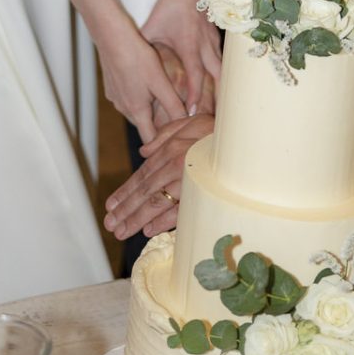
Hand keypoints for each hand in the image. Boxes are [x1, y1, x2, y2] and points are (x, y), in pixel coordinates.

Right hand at [98, 27, 186, 144]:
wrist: (112, 38)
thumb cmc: (137, 58)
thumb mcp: (160, 82)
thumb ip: (173, 104)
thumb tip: (185, 121)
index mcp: (136, 110)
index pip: (149, 139)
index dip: (161, 142)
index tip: (174, 142)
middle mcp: (123, 108)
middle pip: (143, 124)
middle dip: (157, 123)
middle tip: (174, 116)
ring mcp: (115, 97)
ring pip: (135, 110)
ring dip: (147, 108)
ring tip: (162, 97)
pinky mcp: (111, 87)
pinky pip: (126, 97)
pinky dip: (137, 95)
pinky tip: (144, 82)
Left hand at [103, 114, 214, 239]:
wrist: (243, 138)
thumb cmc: (218, 131)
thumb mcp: (190, 122)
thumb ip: (166, 134)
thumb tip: (143, 151)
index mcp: (170, 149)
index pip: (142, 175)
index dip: (125, 191)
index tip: (111, 205)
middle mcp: (174, 164)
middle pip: (144, 191)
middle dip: (125, 209)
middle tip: (110, 224)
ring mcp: (186, 179)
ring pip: (156, 202)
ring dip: (136, 218)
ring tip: (121, 231)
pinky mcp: (200, 191)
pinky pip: (179, 209)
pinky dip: (163, 220)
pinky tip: (148, 230)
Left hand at [142, 0, 220, 116]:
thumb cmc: (169, 5)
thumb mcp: (151, 27)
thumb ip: (142, 45)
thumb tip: (126, 61)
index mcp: (189, 46)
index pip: (195, 75)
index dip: (195, 95)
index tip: (193, 112)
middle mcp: (205, 46)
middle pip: (217, 77)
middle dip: (218, 97)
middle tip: (217, 118)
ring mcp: (213, 41)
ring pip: (223, 69)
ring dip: (224, 87)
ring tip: (225, 107)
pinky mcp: (216, 37)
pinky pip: (223, 60)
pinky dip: (223, 73)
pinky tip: (224, 84)